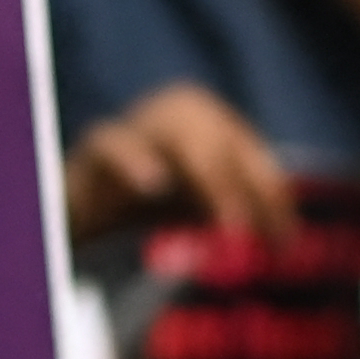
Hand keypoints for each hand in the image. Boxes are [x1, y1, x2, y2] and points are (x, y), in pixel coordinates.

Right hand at [66, 82, 300, 242]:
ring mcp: (135, 126)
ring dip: (207, 177)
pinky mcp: (94, 147)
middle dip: (240, 187)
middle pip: (218, 140)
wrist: (75, 209)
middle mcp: (175, 113)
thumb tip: (284, 240)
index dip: (271, 197)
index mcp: (209, 123)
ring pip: (175, 134)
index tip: (285, 245)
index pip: (251, 155)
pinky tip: (154, 186)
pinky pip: (111, 142)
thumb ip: (233, 213)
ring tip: (226, 222)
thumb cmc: (143, 206)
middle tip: (249, 235)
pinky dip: (133, 160)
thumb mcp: (196, 210)